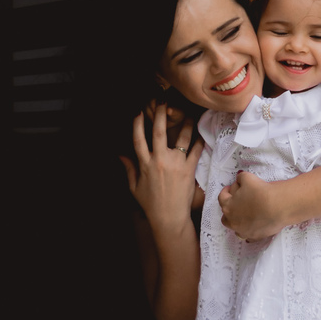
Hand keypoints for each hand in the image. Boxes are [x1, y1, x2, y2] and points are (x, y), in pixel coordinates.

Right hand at [121, 102, 201, 230]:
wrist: (169, 218)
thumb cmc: (151, 204)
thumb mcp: (134, 187)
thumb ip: (129, 168)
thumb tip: (121, 154)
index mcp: (144, 164)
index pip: (138, 139)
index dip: (137, 123)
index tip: (138, 111)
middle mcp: (159, 160)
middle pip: (158, 132)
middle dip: (160, 114)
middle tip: (162, 101)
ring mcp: (175, 164)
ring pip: (181, 138)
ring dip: (184, 123)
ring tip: (187, 113)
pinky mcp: (189, 169)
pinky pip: (195, 150)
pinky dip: (198, 140)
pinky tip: (199, 132)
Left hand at [218, 171, 288, 240]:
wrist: (279, 206)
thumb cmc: (261, 192)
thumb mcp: (248, 178)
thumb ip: (241, 178)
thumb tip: (239, 179)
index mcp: (228, 207)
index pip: (222, 198)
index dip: (225, 191)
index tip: (229, 188)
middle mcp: (233, 221)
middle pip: (226, 216)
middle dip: (229, 209)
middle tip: (236, 202)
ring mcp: (244, 231)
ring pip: (236, 228)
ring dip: (238, 222)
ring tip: (244, 216)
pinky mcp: (255, 236)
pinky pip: (249, 235)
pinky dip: (249, 230)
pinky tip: (254, 225)